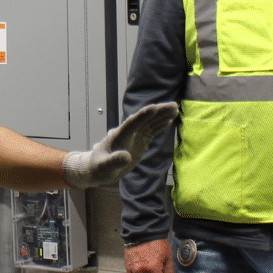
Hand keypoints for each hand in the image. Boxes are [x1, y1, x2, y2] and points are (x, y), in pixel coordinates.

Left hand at [62, 102, 177, 187]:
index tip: (153, 107)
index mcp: (118, 136)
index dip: (142, 116)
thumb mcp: (104, 167)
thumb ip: (113, 161)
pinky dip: (160, 125)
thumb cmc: (99, 167)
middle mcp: (128, 133)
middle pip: (144, 120)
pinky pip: (151, 131)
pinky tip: (169, 120)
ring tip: (175, 109)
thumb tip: (126, 157)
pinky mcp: (139, 141)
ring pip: (150, 123)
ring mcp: (134, 136)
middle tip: (173, 105)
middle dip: (158, 112)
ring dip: (162, 116)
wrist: (97, 167)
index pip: (132, 124)